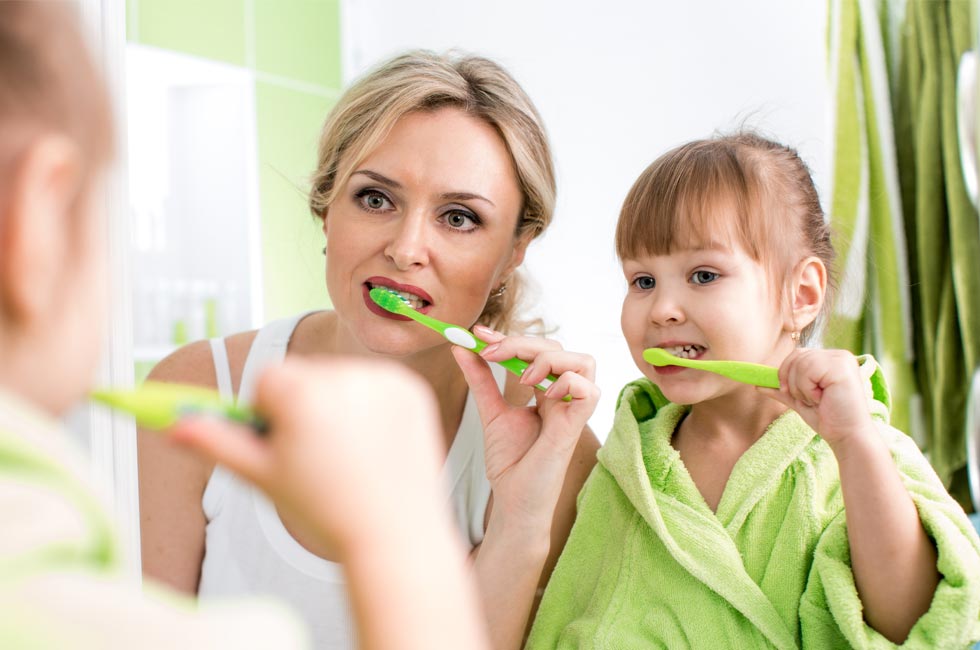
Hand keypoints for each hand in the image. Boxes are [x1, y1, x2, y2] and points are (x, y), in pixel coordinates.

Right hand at [168, 357, 445, 557]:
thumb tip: (174, 425)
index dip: (271, 416)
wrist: (394, 534)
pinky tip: (375, 442)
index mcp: (303, 395)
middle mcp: (345, 378)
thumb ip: (216, 444)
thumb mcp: (262, 477)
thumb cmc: (324, 510)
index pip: (267, 379)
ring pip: (339, 376)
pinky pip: (375, 382)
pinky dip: (371, 404)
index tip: (289, 447)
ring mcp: (383, 380)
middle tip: (322, 454)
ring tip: (351, 452)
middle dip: (303, 404)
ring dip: (338, 402)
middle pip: (304, 374)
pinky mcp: (411, 388)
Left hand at [453, 326, 599, 532]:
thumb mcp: (490, 412)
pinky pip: (589, 389)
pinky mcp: (576, 426)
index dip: (509, 337)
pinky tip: (541, 394)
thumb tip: (460, 348)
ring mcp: (572, 409)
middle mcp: (563, 396)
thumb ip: (480, 379)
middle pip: (558, 348)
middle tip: (491, 354)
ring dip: (549, 358)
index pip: (537, 349)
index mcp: (546, 390)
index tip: (478, 333)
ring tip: (522, 376)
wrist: (512, 499)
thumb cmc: (510, 462)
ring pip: (583, 360)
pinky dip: (567, 381)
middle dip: (522, 342)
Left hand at [759, 348, 874, 446]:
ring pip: (800, 363)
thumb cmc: (828, 419)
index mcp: (831, 359)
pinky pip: (808, 370)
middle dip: (792, 382)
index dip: (786, 373)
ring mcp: (842, 359)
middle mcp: (839, 355)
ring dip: (801, 388)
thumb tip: (758, 384)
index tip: (790, 392)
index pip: (797, 354)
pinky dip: (808, 389)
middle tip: (810, 400)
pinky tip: (823, 398)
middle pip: (796, 356)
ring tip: (818, 400)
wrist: (847, 436)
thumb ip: (782, 390)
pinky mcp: (842, 367)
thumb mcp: (800, 401)